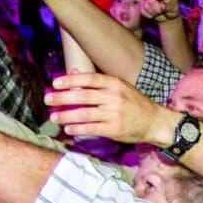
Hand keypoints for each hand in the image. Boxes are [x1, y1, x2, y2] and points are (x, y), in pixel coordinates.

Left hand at [45, 72, 168, 143]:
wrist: (155, 122)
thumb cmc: (134, 104)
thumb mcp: (120, 88)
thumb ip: (98, 82)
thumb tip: (73, 73)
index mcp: (115, 83)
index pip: (89, 79)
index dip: (70, 80)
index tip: (55, 83)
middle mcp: (114, 97)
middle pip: (83, 96)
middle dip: (62, 98)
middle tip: (48, 99)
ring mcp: (114, 113)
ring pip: (84, 113)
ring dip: (66, 115)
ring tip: (54, 116)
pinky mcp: (114, 129)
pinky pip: (92, 128)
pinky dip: (78, 128)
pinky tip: (68, 128)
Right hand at [141, 0, 179, 22]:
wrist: (167, 16)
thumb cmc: (171, 10)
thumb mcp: (174, 8)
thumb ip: (169, 6)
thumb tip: (162, 5)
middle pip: (151, 0)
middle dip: (156, 9)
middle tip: (161, 12)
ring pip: (145, 6)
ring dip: (152, 12)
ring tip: (158, 13)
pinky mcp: (142, 4)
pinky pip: (142, 10)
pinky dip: (148, 15)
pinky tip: (153, 15)